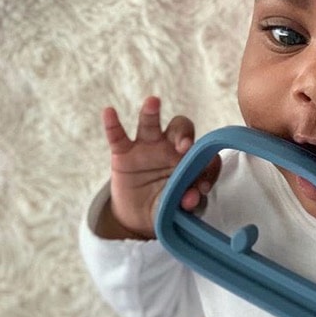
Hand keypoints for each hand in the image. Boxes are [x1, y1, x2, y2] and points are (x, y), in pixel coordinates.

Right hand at [100, 96, 220, 239]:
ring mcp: (146, 148)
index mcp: (191, 160)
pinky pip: (117, 136)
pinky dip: (112, 124)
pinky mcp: (123, 153)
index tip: (201, 187)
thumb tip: (189, 200)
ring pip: (150, 124)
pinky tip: (109, 112)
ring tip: (153, 102)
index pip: (204, 155)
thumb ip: (188, 202)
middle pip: (181, 129)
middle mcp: (171, 148)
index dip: (206, 169)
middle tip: (184, 147)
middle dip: (183, 134)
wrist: (141, 215)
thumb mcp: (180, 206)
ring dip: (151, 112)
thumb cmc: (169, 205)